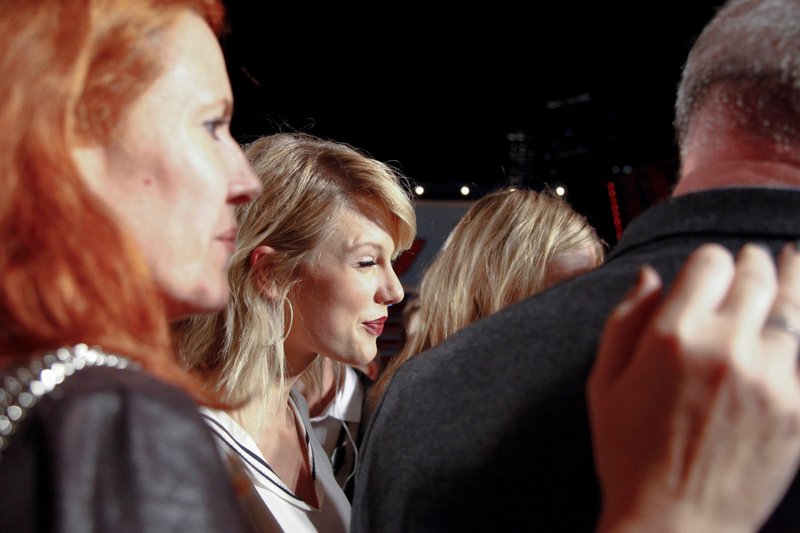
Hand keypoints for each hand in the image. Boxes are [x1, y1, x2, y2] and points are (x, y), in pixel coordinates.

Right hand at [588, 243, 799, 532]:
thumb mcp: (603, 383)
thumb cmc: (628, 453)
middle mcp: (726, 347)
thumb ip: (624, 321)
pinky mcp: (799, 408)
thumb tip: (649, 276)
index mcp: (672, 336)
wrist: (675, 524)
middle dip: (753, 260)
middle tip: (755, 256)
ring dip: (793, 276)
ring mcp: (771, 378)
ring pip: (794, 305)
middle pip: (756, 276)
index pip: (709, 263)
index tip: (710, 265)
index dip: (711, 258)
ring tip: (793, 259)